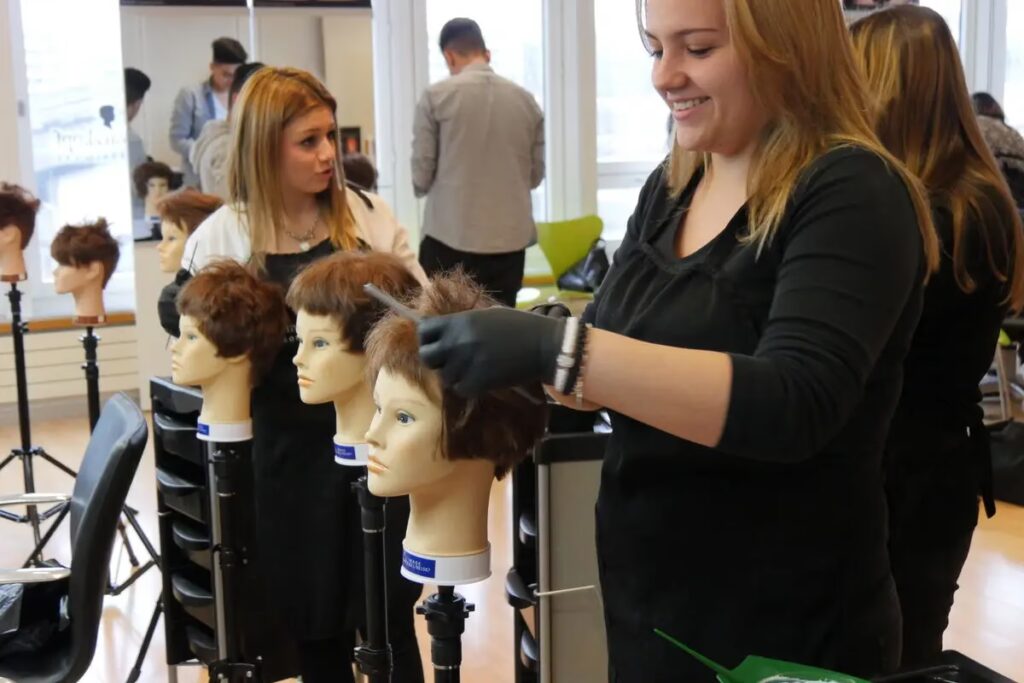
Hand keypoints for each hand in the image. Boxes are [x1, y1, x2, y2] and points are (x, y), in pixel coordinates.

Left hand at [418, 307, 565, 396]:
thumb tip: (438, 330)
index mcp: (460, 321)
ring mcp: (467, 362)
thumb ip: (461, 324)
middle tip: (450, 360)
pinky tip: (481, 378)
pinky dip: (468, 386)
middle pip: (427, 356)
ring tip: (472, 369)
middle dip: (436, 360)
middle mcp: (458, 341)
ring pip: (445, 376)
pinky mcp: (479, 381)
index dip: (427, 338)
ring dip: (455, 374)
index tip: (437, 342)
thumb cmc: (518, 326)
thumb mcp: (486, 316)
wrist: (543, 344)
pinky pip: (461, 388)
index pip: (424, 330)